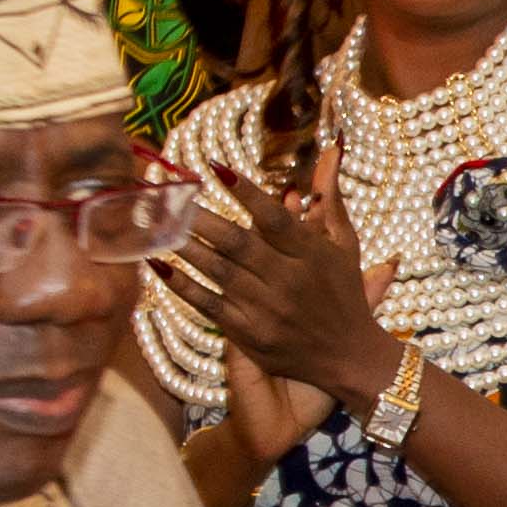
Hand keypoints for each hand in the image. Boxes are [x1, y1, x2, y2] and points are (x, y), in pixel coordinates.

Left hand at [159, 142, 401, 406]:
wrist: (351, 358)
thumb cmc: (346, 295)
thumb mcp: (345, 245)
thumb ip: (330, 198)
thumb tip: (332, 148)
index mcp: (311, 255)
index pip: (274, 218)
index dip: (244, 191)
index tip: (214, 167)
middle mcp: (288, 281)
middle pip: (237, 243)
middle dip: (200, 217)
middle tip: (170, 195)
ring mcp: (266, 310)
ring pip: (217, 271)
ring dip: (184, 245)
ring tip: (156, 223)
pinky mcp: (249, 334)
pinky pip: (207, 304)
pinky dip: (181, 285)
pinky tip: (158, 265)